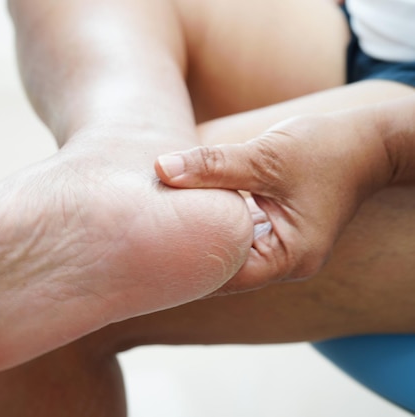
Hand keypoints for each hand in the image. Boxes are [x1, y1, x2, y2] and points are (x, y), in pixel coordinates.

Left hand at [155, 113, 390, 292]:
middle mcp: (285, 262)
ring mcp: (281, 249)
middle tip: (144, 237)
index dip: (185, 261)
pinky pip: (237, 235)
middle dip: (188, 249)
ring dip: (200, 234)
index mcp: (289, 258)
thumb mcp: (266, 157)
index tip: (147, 247)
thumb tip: (160, 169)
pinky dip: (215, 222)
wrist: (367, 143)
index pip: (223, 275)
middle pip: (223, 268)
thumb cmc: (326, 149)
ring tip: (157, 223)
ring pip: (228, 251)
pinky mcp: (276, 232)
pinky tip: (187, 208)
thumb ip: (213, 165)